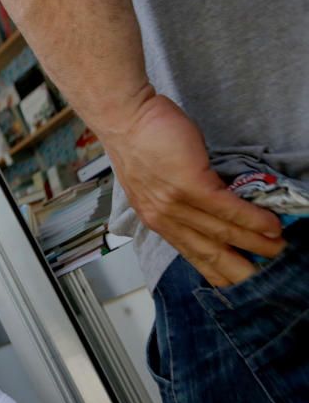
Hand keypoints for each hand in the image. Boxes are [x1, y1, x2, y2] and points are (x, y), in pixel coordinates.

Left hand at [102, 94, 283, 286]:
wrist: (125, 119)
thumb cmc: (140, 144)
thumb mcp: (153, 185)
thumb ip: (179, 203)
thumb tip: (212, 211)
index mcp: (156, 220)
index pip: (189, 253)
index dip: (215, 271)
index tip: (235, 283)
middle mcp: (164, 217)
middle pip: (208, 251)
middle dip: (239, 267)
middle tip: (264, 276)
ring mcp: (176, 202)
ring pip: (221, 231)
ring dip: (254, 243)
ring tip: (277, 248)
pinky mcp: (189, 184)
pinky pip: (226, 208)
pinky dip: (251, 219)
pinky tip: (270, 225)